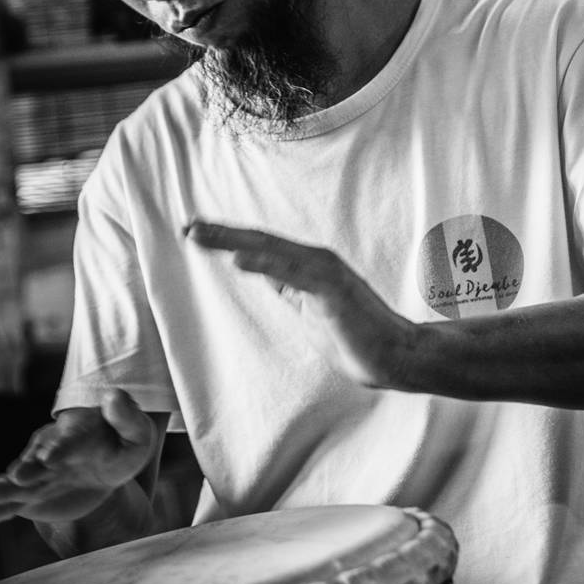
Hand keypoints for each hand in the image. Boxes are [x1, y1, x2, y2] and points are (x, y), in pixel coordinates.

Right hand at [0, 388, 159, 525]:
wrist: (101, 463)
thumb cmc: (120, 444)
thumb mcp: (135, 432)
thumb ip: (127, 417)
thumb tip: (115, 396)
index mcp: (75, 436)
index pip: (69, 442)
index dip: (60, 449)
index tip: (50, 457)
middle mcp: (49, 453)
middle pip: (37, 462)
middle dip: (28, 469)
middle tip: (17, 476)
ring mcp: (38, 475)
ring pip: (19, 484)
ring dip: (5, 489)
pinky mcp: (31, 496)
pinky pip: (11, 505)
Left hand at [184, 220, 419, 391]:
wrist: (395, 356)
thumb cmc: (354, 336)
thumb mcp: (308, 308)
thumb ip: (289, 287)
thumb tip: (263, 271)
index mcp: (307, 267)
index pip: (261, 247)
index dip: (227, 239)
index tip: (195, 234)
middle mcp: (315, 261)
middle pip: (260, 241)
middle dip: (221, 233)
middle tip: (188, 227)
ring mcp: (324, 272)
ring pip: (272, 249)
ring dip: (233, 240)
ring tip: (201, 236)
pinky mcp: (332, 289)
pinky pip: (293, 272)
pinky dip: (265, 262)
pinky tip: (238, 258)